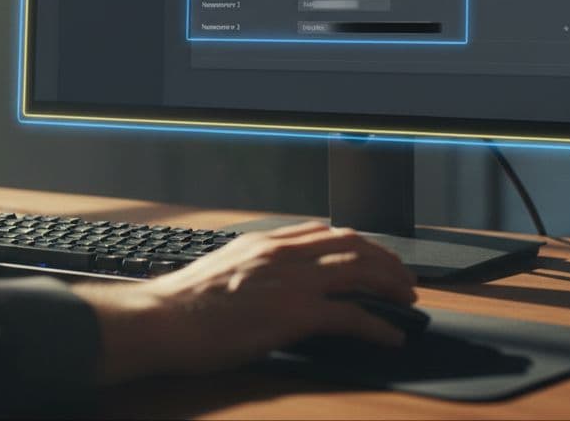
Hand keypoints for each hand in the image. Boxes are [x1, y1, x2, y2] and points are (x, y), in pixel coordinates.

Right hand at [74, 222, 415, 382]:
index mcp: (265, 243)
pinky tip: (392, 337)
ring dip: (391, 286)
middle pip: (352, 245)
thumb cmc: (181, 304)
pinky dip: (379, 326)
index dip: (356, 242)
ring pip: (361, 271)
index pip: (323, 232)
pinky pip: (353, 316)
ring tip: (406, 302)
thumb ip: (251, 269)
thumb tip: (267, 284)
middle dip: (384, 260)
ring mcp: (292, 281)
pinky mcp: (296, 313)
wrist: (163, 319)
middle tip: (401, 279)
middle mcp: (283, 254)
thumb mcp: (221, 270)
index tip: (370, 255)